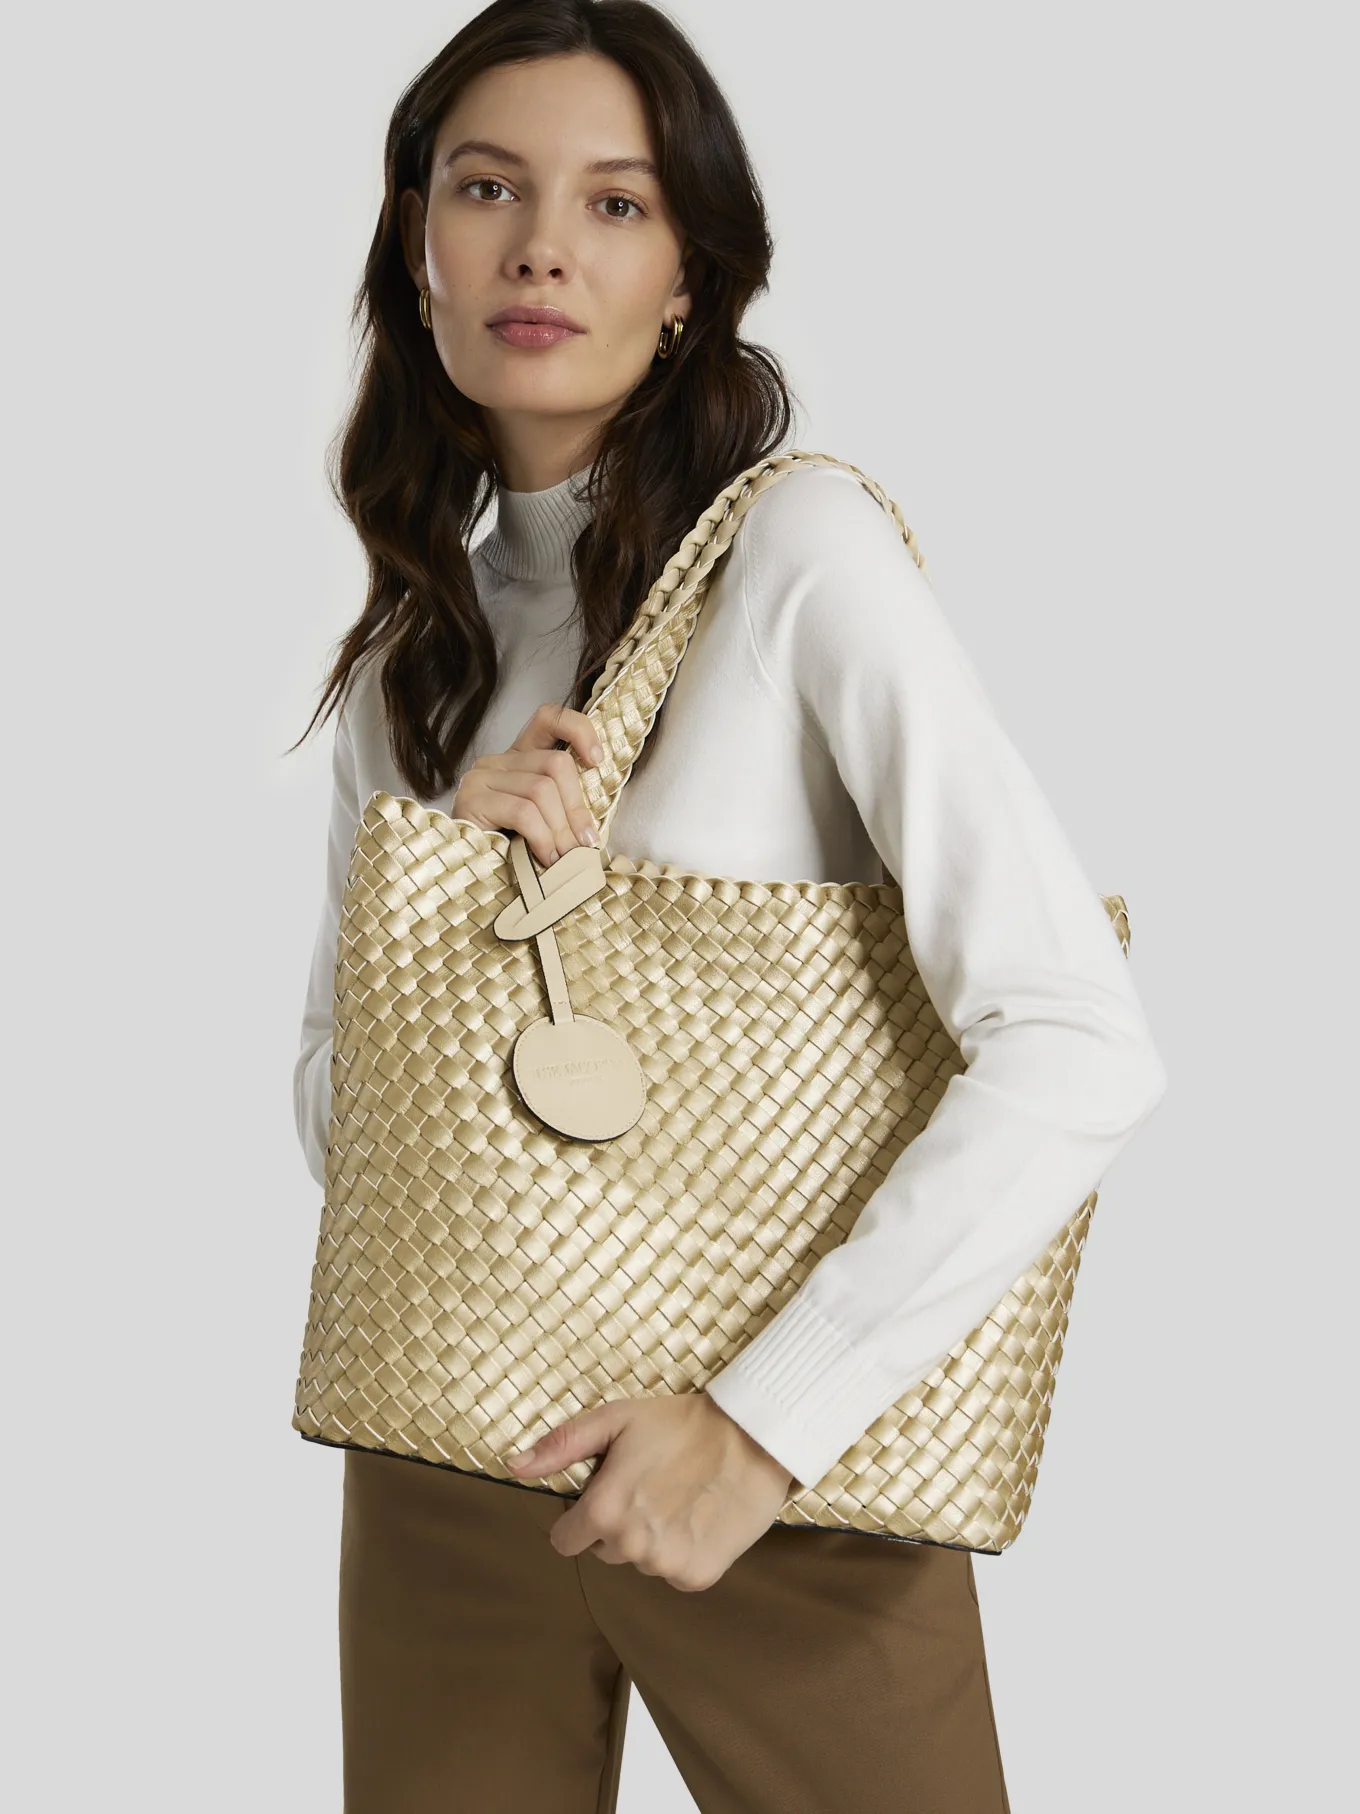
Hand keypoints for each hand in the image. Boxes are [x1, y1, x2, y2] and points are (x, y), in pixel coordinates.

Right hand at [453, 701, 604, 867]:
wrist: (466, 876)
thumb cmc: (508, 852)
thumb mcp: (543, 825)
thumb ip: (564, 810)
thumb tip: (593, 826)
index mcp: (519, 758)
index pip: (549, 718)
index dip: (580, 730)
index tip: (598, 761)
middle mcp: (497, 761)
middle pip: (555, 763)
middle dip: (576, 807)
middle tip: (583, 843)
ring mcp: (481, 778)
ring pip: (542, 789)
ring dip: (560, 829)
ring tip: (565, 858)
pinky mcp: (471, 800)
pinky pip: (523, 812)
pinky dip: (542, 838)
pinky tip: (545, 857)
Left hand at [504, 1391, 796, 1591]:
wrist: (753, 1437)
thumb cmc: (681, 1424)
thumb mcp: (616, 1419)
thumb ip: (561, 1445)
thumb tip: (514, 1467)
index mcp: (604, 1511)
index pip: (566, 1540)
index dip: (582, 1515)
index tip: (608, 1492)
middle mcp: (631, 1546)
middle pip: (604, 1550)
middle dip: (618, 1523)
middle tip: (650, 1485)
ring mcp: (666, 1566)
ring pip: (640, 1561)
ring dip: (651, 1538)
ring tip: (678, 1496)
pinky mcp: (698, 1576)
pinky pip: (673, 1572)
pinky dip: (682, 1551)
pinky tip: (698, 1516)